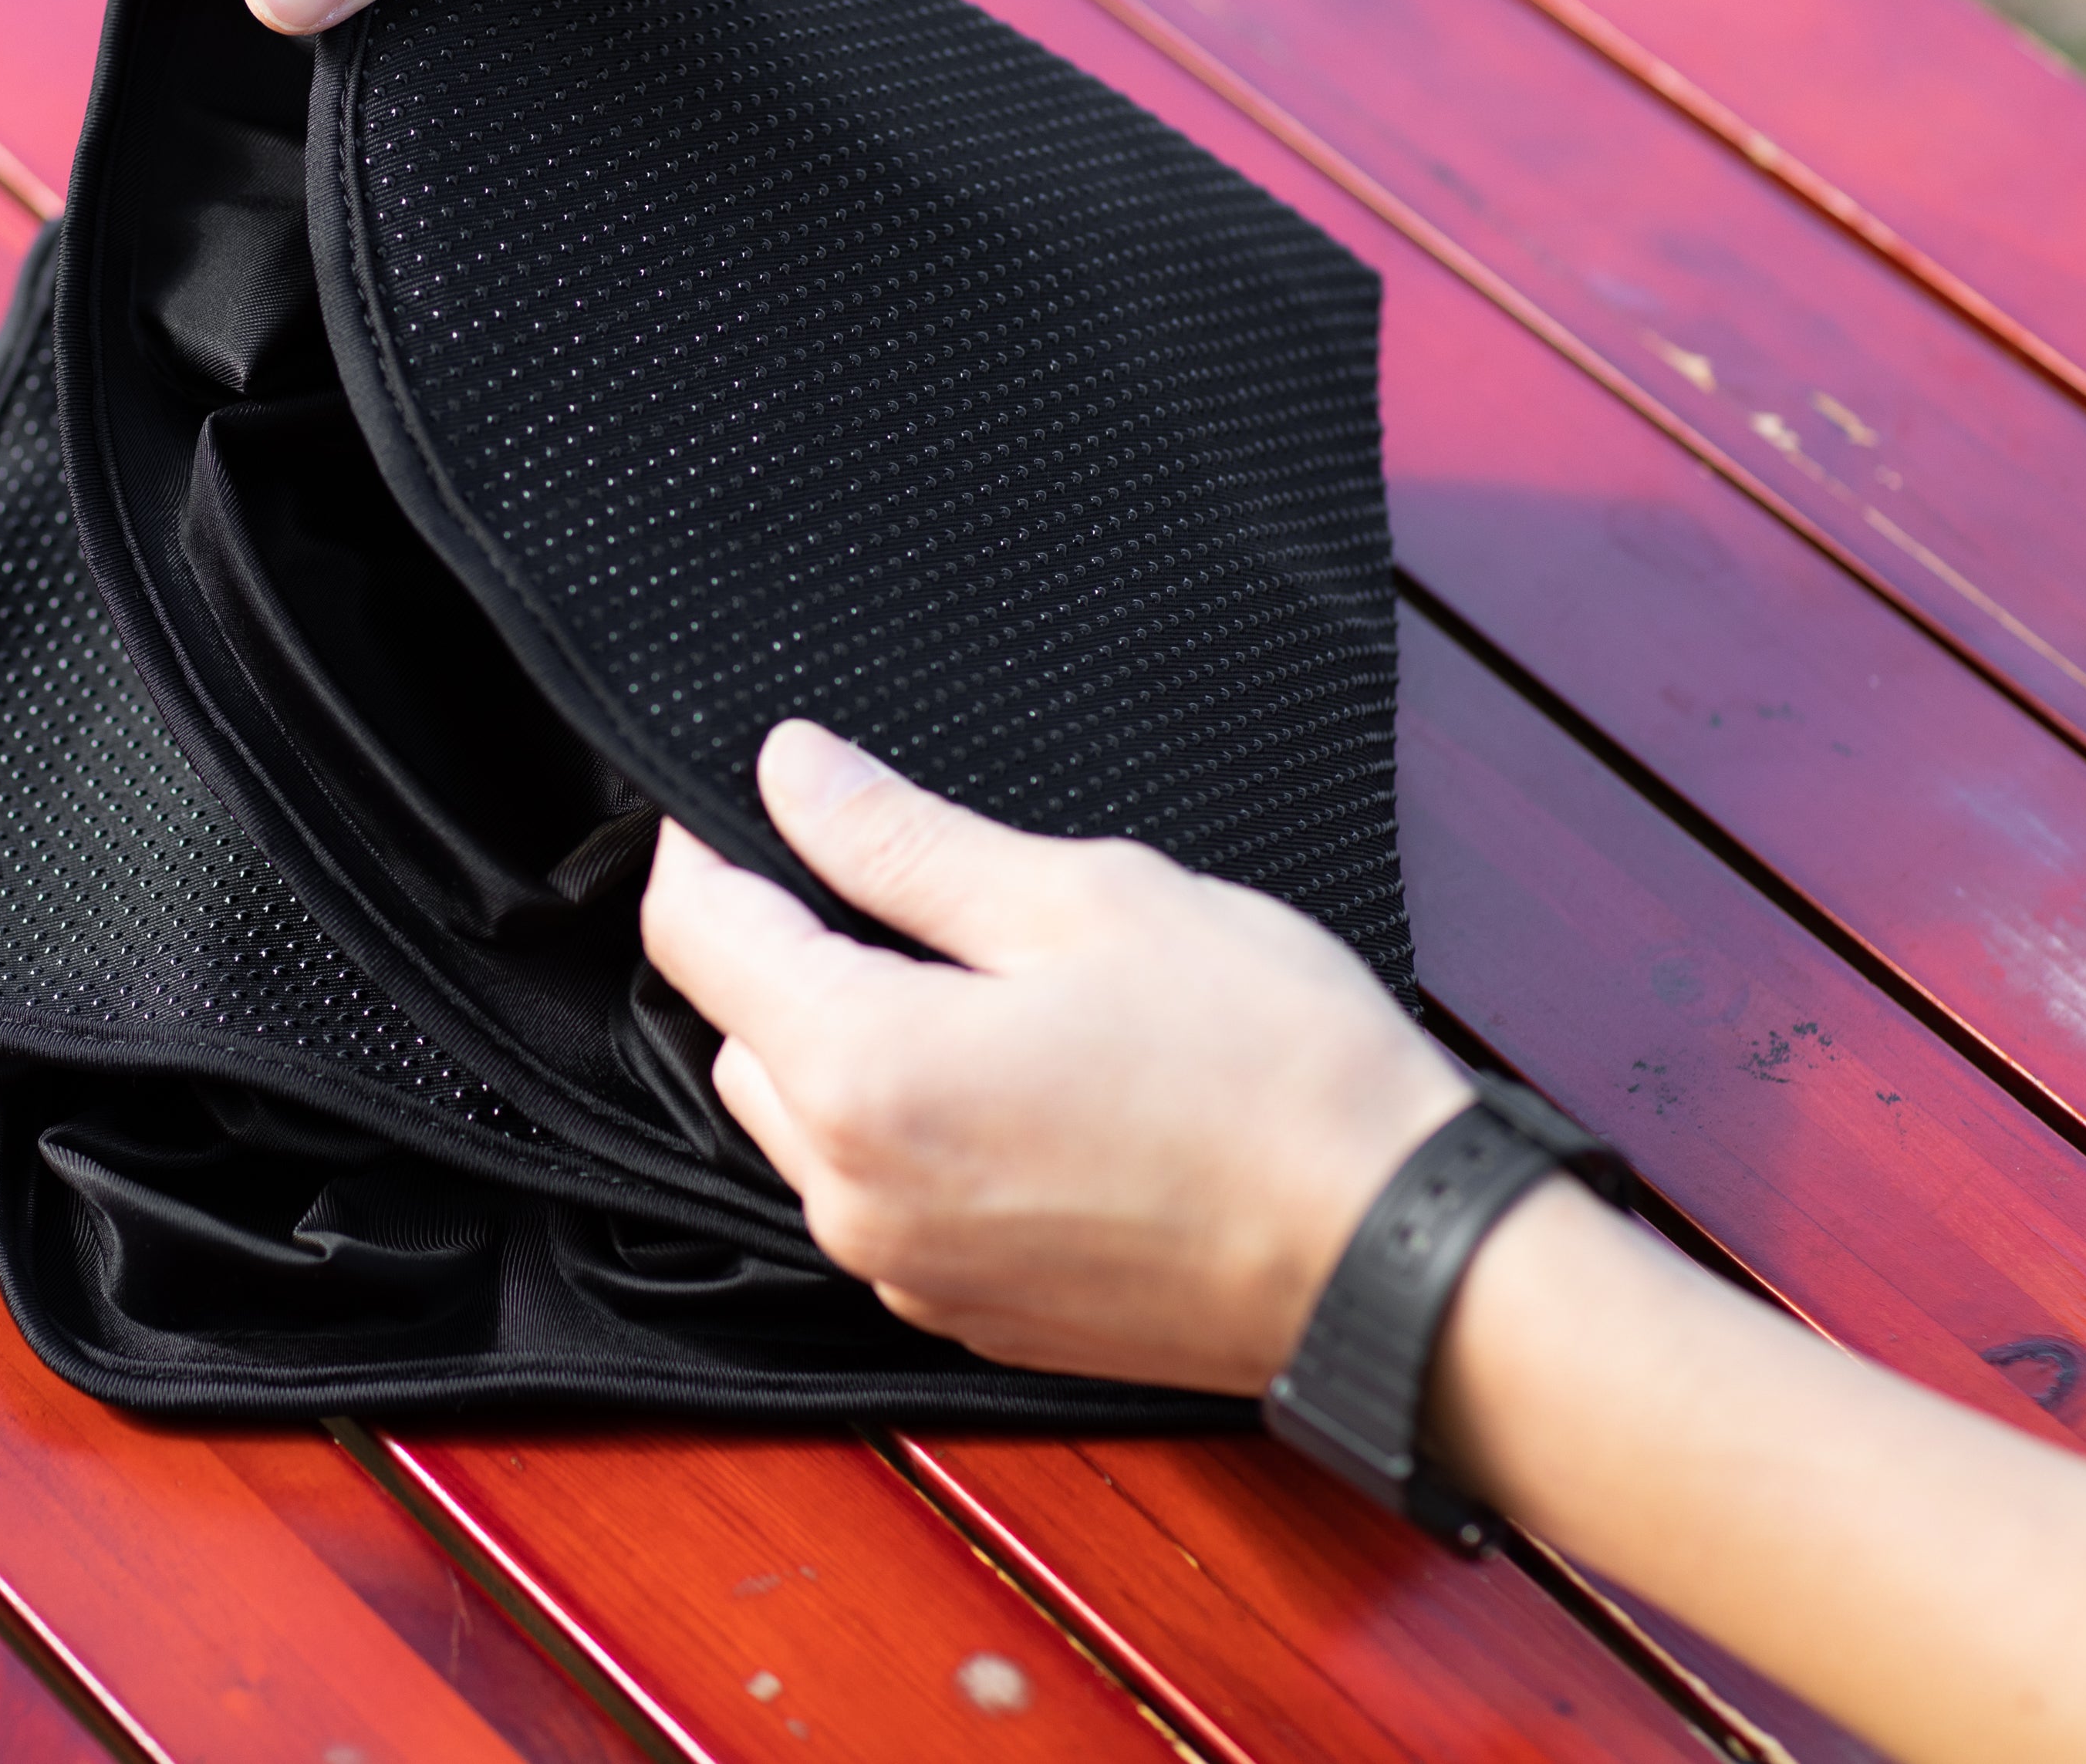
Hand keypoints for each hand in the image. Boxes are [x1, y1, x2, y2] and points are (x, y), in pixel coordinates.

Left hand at [639, 718, 1469, 1391]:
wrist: (1392, 1258)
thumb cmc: (1270, 1072)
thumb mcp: (1085, 899)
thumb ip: (905, 840)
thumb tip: (791, 773)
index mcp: (863, 1073)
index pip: (692, 937)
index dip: (705, 846)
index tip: (746, 796)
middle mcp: (852, 1193)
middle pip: (736, 1031)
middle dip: (783, 944)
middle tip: (891, 876)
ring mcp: (903, 1269)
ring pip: (797, 1119)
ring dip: (841, 1038)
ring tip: (972, 974)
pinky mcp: (962, 1311)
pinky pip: (873, 1192)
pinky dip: (902, 1124)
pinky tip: (1011, 1077)